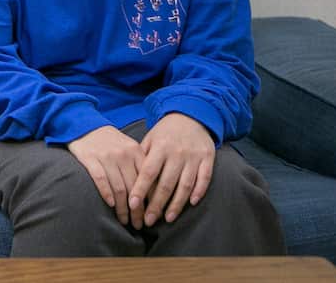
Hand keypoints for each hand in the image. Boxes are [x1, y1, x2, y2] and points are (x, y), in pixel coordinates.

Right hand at [66, 125, 143, 226]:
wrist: (85, 124)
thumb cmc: (109, 141)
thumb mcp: (128, 147)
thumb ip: (139, 164)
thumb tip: (152, 192)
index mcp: (135, 151)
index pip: (147, 180)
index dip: (150, 201)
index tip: (151, 216)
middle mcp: (122, 154)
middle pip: (134, 188)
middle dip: (137, 210)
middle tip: (139, 224)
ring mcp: (106, 156)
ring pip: (119, 188)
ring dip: (123, 208)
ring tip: (124, 221)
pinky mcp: (90, 158)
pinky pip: (101, 180)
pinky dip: (107, 194)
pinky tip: (110, 206)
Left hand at [128, 113, 215, 228]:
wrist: (192, 115)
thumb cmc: (166, 132)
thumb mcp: (151, 138)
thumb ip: (141, 156)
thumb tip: (127, 178)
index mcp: (160, 147)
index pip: (148, 172)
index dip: (140, 189)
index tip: (132, 205)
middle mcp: (177, 153)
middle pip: (166, 183)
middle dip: (156, 204)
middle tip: (148, 220)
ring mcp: (194, 157)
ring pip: (185, 185)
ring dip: (176, 204)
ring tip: (167, 219)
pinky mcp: (208, 158)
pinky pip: (204, 178)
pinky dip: (199, 192)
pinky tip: (191, 204)